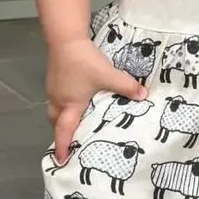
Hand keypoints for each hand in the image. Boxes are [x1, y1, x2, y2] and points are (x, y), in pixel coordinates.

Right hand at [46, 38, 146, 163]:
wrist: (65, 38)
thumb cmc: (84, 61)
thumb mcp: (108, 75)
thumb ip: (126, 86)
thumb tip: (144, 96)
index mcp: (70, 105)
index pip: (63, 132)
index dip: (62, 147)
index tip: (61, 161)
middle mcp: (59, 100)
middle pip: (55, 122)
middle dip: (62, 133)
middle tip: (71, 141)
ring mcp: (54, 89)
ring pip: (55, 110)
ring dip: (62, 118)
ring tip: (75, 121)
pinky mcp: (54, 79)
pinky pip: (57, 99)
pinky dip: (64, 104)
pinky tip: (76, 99)